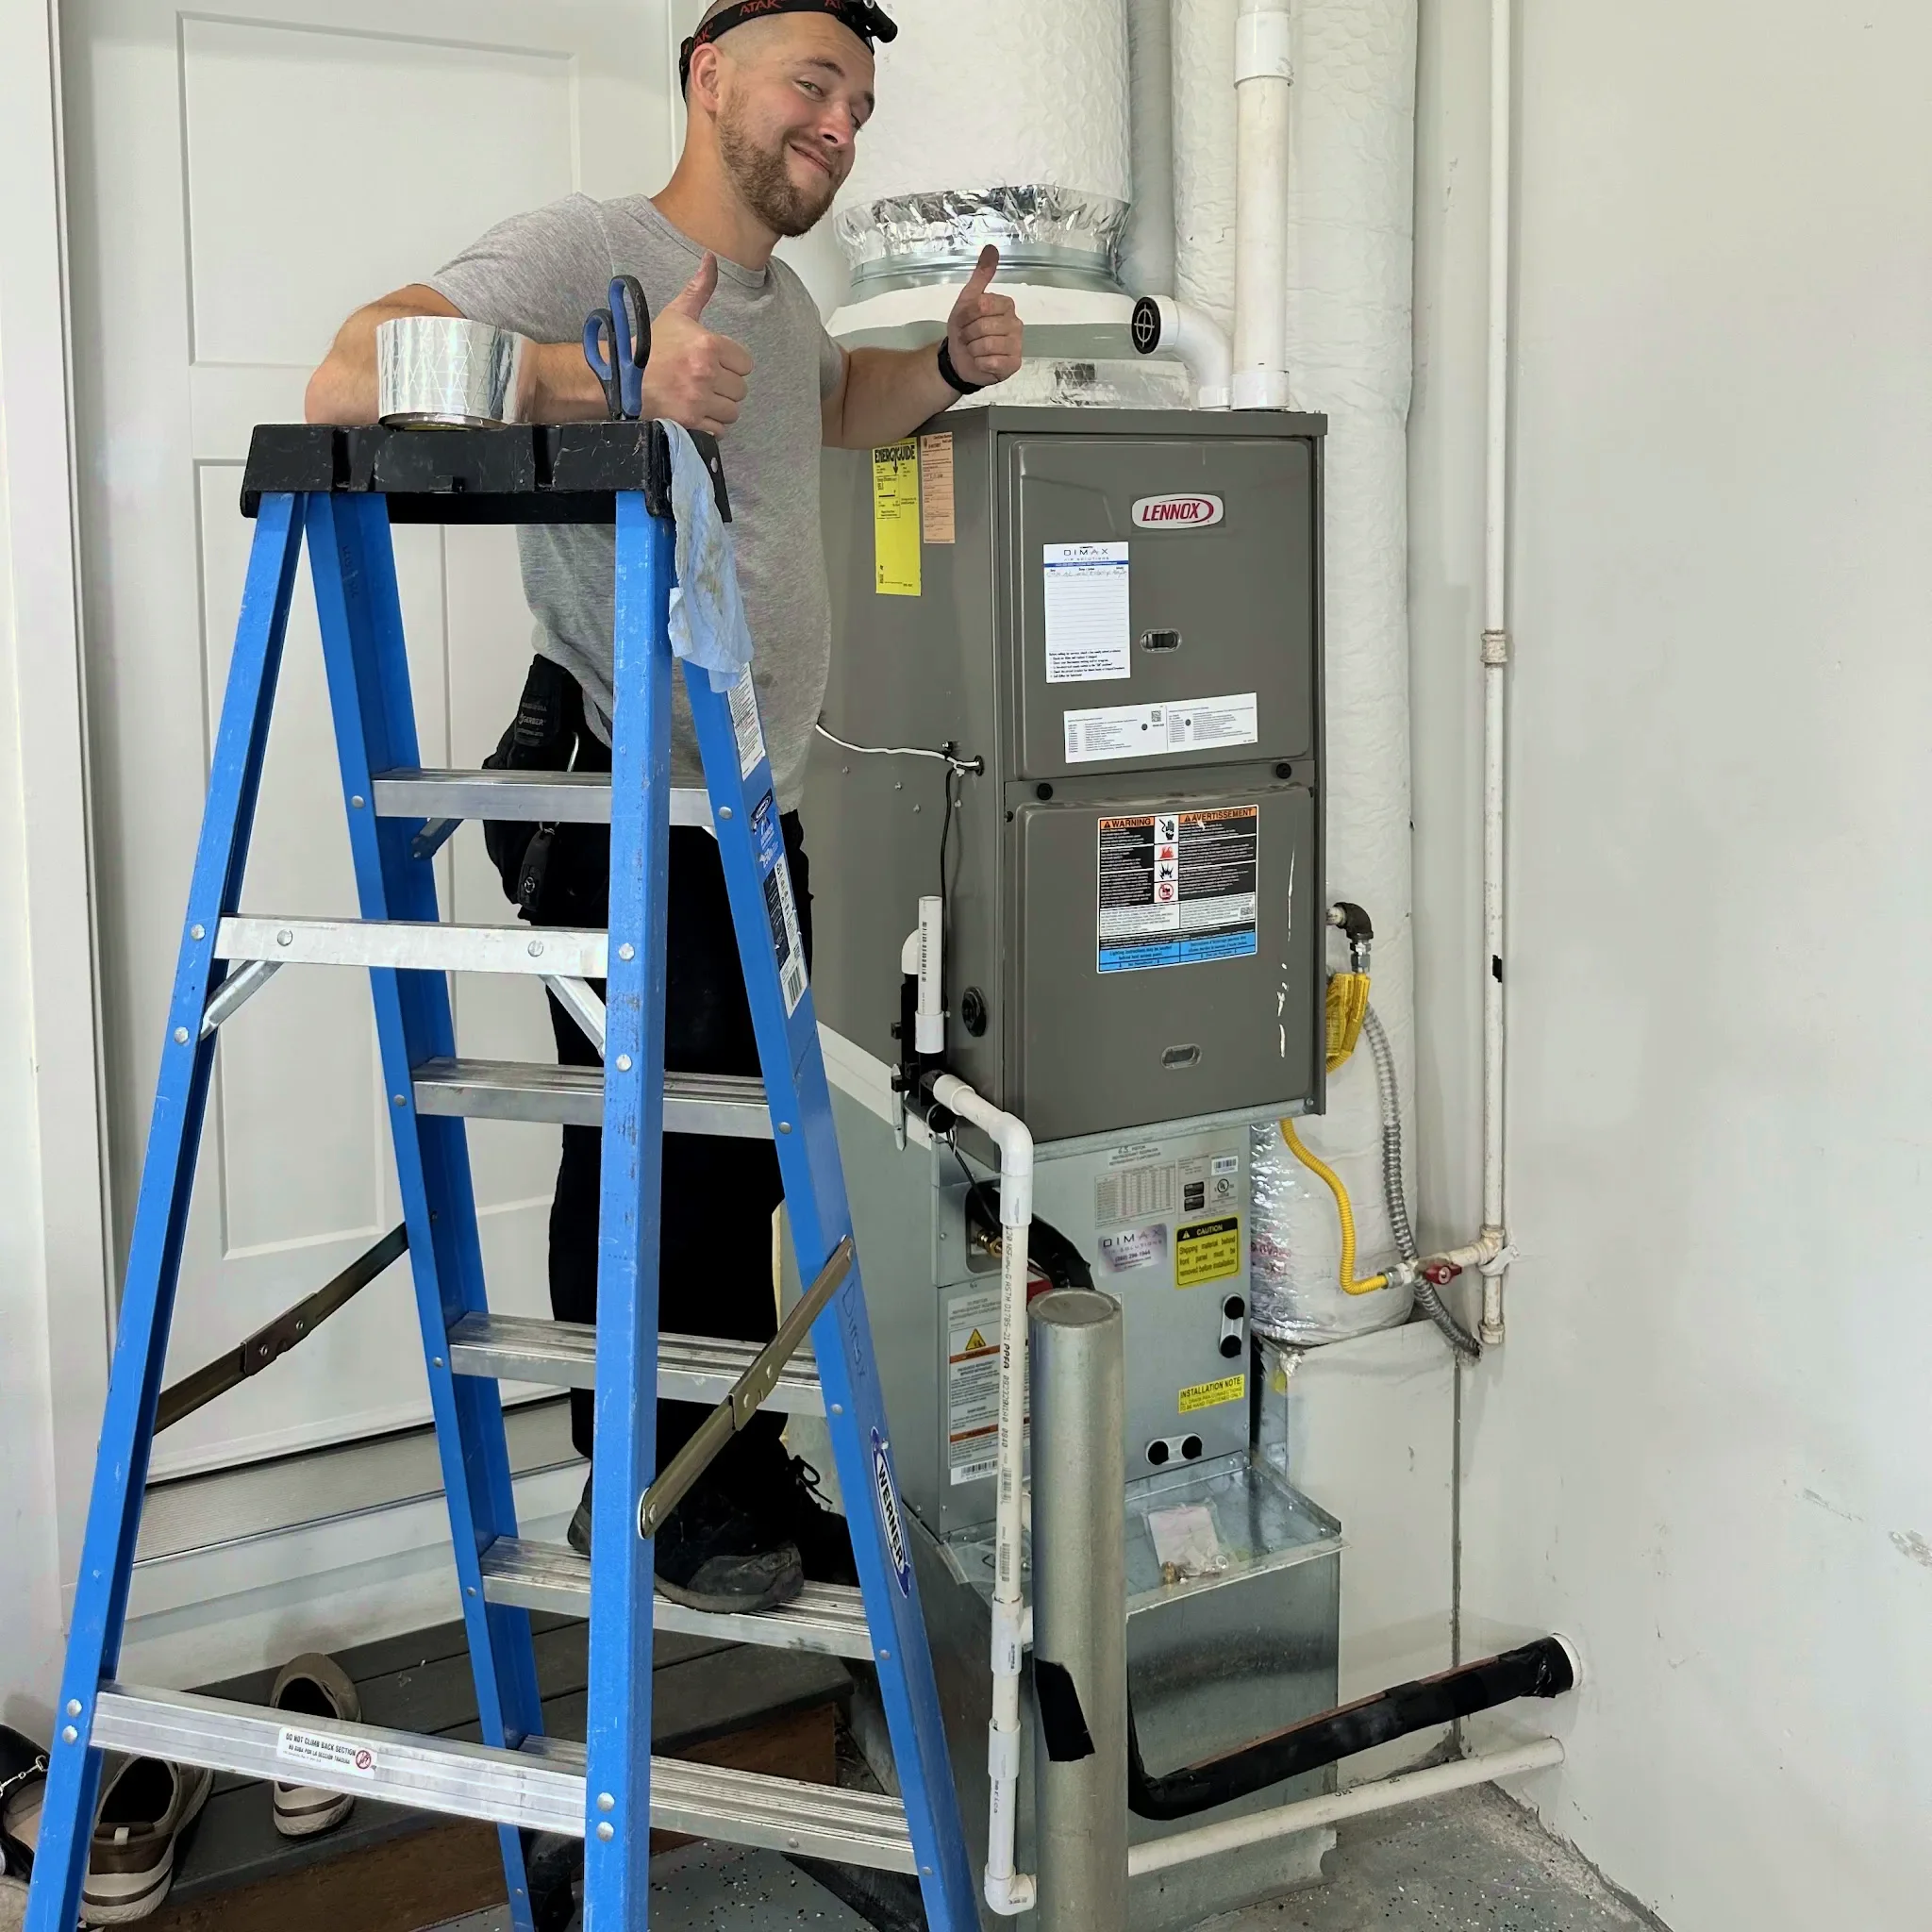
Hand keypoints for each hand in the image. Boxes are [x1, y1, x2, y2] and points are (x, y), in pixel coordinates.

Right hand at [644, 254, 752, 434]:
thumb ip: (700, 289)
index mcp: (708, 345)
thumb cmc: (650, 345)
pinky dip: (710, 425)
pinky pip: (719, 430)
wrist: (620, 376)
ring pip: (732, 411)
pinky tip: (694, 412)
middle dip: (726, 387)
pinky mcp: (690, 423)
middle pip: (740, 389)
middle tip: (704, 382)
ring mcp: (698, 400)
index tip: (714, 364)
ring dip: (720, 407)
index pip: (745, 363)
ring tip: (700, 398)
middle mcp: (706, 373)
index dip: (732, 364)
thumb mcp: (677, 314)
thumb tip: (712, 258)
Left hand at [945, 246, 1022, 387]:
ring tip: (974, 349)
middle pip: (984, 327)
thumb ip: (981, 275)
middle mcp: (1016, 323)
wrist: (959, 359)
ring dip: (973, 350)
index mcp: (1006, 305)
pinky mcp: (1014, 364)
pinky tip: (982, 362)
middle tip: (968, 338)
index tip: (965, 321)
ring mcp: (1017, 345)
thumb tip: (991, 248)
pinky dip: (980, 363)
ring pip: (987, 345)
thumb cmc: (965, 329)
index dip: (967, 315)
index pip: (982, 306)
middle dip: (968, 334)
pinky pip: (992, 362)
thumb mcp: (968, 300)